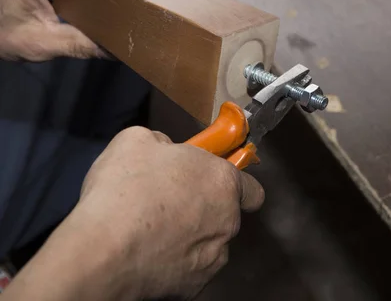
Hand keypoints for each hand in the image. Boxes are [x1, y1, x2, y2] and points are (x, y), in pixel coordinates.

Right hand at [1, 127, 263, 300]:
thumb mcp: (137, 141)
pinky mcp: (195, 286)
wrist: (103, 252)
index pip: (251, 188)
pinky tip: (148, 256)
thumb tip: (166, 152)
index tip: (209, 184)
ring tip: (153, 233)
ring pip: (210, 244)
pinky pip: (190, 269)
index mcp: (223, 181)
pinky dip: (176, 263)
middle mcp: (229, 221)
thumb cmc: (125, 189)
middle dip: (205, 209)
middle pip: (227, 215)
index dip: (232, 185)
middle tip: (169, 204)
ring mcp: (215, 257)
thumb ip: (163, 144)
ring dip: (191, 237)